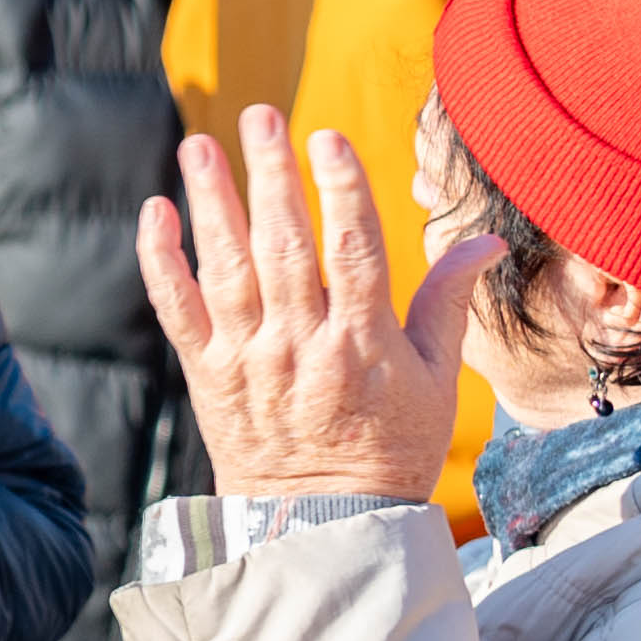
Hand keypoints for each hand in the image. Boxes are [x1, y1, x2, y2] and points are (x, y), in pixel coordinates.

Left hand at [139, 106, 489, 506]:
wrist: (324, 525)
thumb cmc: (391, 447)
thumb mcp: (437, 380)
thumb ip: (448, 304)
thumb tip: (483, 240)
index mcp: (364, 343)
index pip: (353, 252)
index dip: (340, 191)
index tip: (327, 139)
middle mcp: (300, 346)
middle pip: (284, 248)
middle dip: (271, 178)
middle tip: (260, 116)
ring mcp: (248, 359)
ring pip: (226, 269)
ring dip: (212, 203)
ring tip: (200, 145)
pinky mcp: (206, 374)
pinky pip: (177, 310)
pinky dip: (162, 262)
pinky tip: (157, 211)